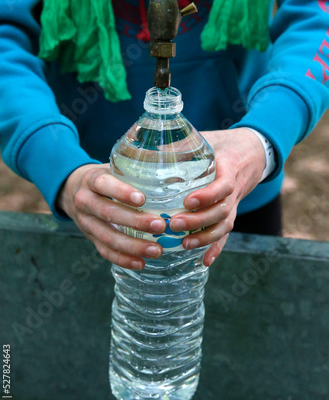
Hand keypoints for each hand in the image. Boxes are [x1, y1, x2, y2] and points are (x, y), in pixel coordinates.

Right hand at [57, 164, 165, 269]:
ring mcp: (86, 223)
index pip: (104, 184)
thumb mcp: (112, 168)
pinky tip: (141, 263)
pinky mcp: (90, 238)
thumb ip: (134, 172)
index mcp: (91, 180)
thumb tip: (175, 174)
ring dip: (133, 246)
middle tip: (160, 225)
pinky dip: (123, 259)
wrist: (72, 191)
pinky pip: (105, 251)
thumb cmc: (103, 178)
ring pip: (108, 237)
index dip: (121, 192)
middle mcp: (85, 202)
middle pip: (108, 214)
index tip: (142, 199)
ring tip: (156, 250)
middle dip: (135, 222)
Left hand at [169, 128, 266, 266]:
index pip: (223, 185)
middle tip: (175, 224)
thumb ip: (183, 143)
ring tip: (185, 244)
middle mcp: (234, 190)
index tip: (188, 201)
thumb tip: (148, 146)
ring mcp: (234, 204)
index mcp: (229, 168)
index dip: (208, 196)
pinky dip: (216, 248)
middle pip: (222, 211)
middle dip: (199, 221)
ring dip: (206, 238)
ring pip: (225, 225)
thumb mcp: (206, 138)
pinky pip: (226, 234)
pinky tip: (205, 261)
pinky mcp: (231, 213)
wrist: (251, 152)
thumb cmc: (222, 143)